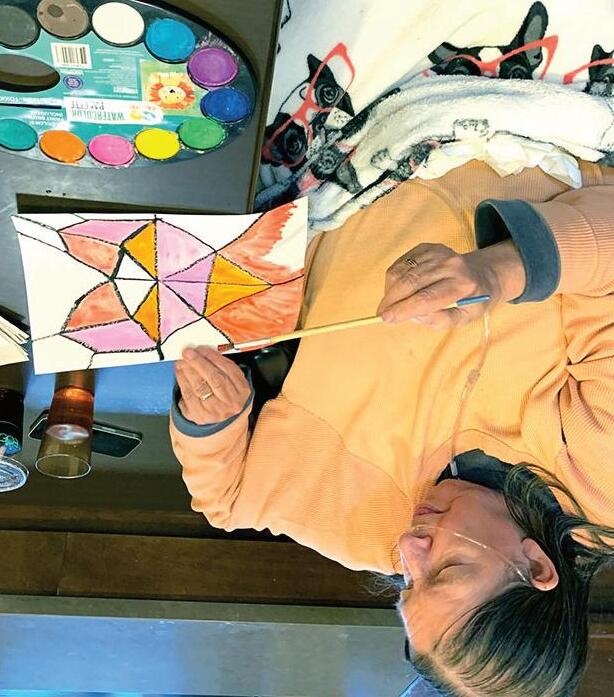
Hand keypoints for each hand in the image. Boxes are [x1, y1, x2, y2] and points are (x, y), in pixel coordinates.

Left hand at [175, 346, 250, 425]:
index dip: (213, 357)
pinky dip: (182, 381)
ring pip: (200, 387)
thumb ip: (222, 366)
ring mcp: (216, 411)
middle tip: (188, 353)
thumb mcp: (234, 381)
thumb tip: (203, 351)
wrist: (224, 419)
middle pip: (214, 379)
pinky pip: (189, 396)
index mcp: (242, 390)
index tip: (201, 349)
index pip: (228, 369)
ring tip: (182, 361)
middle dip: (199, 363)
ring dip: (188, 371)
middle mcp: (231, 402)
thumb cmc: (228, 395)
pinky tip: (180, 372)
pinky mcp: (200, 416)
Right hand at [377, 241, 524, 329]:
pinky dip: (393, 278)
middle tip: (381, 314)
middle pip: (411, 283)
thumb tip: (413, 315)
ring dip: (390, 291)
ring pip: (403, 272)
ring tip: (391, 304)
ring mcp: (437, 252)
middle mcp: (450, 264)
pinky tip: (397, 289)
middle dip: (391, 300)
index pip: (426, 298)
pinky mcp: (426, 247)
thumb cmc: (471, 301)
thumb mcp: (463, 319)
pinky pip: (401, 263)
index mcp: (462, 285)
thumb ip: (439, 320)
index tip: (386, 319)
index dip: (403, 309)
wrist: (481, 274)